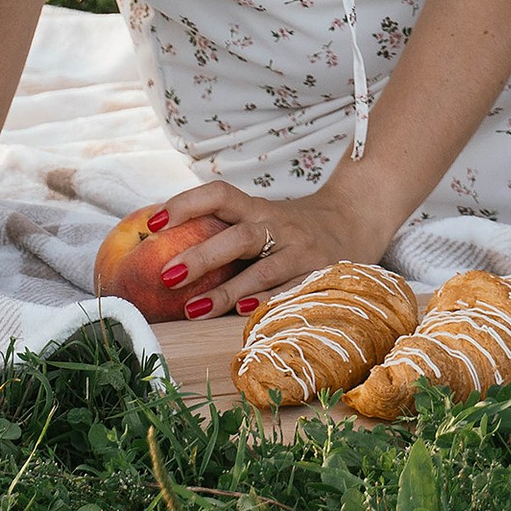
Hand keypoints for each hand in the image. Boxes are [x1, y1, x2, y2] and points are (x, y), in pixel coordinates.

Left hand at [158, 172, 400, 322]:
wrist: (358, 218)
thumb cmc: (293, 226)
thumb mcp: (261, 217)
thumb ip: (226, 228)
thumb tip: (164, 248)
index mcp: (258, 208)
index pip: (219, 194)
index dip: (185, 204)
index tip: (152, 223)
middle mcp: (279, 226)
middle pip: (238, 236)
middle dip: (201, 255)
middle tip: (166, 275)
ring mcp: (302, 251)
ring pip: (263, 268)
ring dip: (227, 290)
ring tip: (194, 308)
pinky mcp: (322, 274)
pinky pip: (292, 291)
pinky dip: (268, 302)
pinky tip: (245, 316)